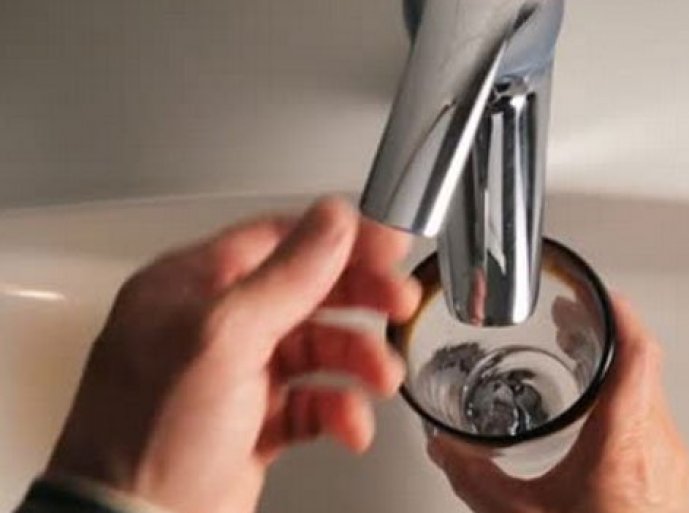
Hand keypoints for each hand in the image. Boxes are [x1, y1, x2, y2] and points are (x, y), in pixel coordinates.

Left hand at [46, 197, 420, 512]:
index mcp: (191, 287)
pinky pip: (315, 402)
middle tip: (399, 304)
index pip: (277, 240)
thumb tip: (333, 218)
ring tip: (380, 379)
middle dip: (359, 298)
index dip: (338, 240)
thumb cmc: (150, 438)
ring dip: (357, 360)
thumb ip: (286, 275)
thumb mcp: (223, 338)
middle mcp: (213, 325)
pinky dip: (340, 411)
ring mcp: (235, 375)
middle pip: (306, 291)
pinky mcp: (255, 422)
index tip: (387, 245)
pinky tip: (350, 426)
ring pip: (318, 347)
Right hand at [428, 296, 688, 512]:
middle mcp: (657, 443)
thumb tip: (443, 449)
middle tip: (580, 321)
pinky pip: (654, 422)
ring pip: (652, 394)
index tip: (602, 294)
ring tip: (588, 362)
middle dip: (609, 336)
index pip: (638, 353)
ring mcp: (671, 461)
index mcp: (623, 438)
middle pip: (645, 366)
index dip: (621, 314)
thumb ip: (474, 476)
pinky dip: (627, 403)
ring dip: (620, 371)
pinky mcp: (672, 479)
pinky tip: (601, 420)